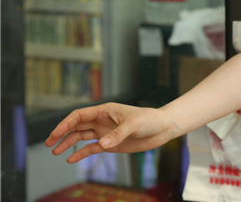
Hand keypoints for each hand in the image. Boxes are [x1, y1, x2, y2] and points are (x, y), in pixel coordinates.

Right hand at [45, 103, 172, 162]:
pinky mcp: (111, 144)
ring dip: (68, 143)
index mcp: (105, 111)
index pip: (80, 115)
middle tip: (49, 143)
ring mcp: (105, 132)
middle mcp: (102, 121)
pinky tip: (70, 159)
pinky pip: (91, 148)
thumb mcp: (133, 124)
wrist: (161, 128)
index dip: (65, 123)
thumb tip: (102, 145)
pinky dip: (81, 153)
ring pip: (81, 137)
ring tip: (55, 151)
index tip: (55, 133)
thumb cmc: (149, 119)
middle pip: (76, 126)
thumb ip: (117, 134)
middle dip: (62, 133)